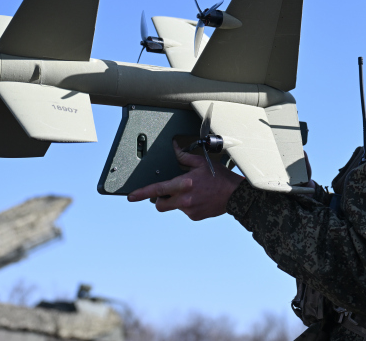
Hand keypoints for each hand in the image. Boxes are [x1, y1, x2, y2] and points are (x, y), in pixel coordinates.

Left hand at [126, 140, 244, 220]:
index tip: (131, 197)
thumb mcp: (201, 163)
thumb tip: (175, 149)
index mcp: (184, 184)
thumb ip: (184, 157)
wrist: (235, 195)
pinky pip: (184, 211)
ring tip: (191, 193)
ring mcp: (189, 210)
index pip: (157, 189)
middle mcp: (184, 199)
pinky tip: (198, 199)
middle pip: (160, 204)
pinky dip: (188, 205)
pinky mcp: (195, 217)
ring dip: (176, 201)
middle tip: (168, 192)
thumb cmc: (220, 178)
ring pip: (173, 207)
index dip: (142, 193)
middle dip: (160, 199)